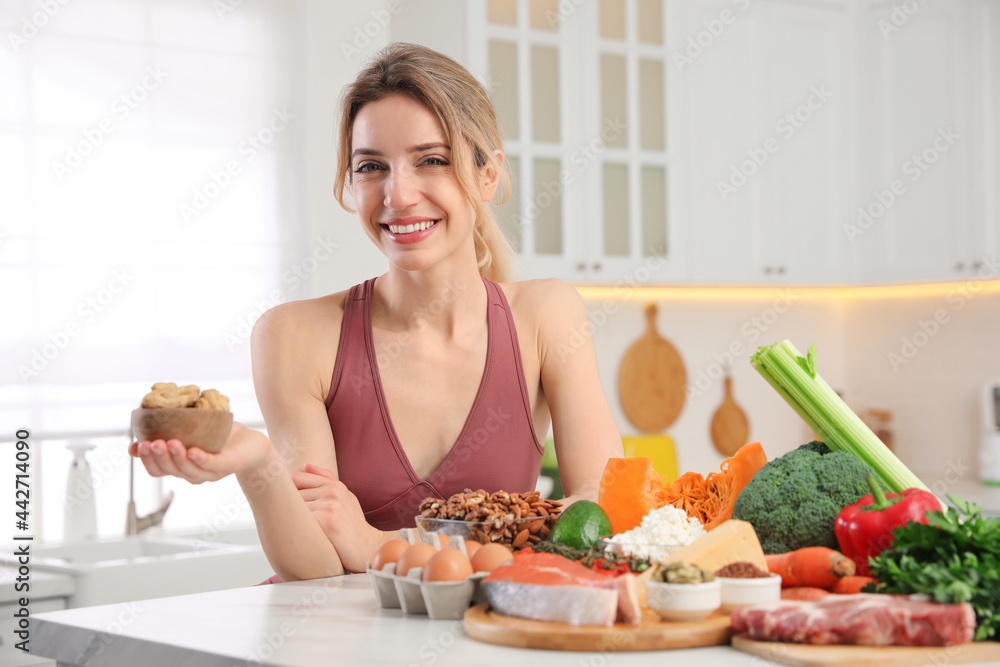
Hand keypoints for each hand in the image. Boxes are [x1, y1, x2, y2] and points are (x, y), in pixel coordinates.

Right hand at [128, 422, 269, 483]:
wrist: (250, 443)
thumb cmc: (218, 436)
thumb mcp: (190, 431)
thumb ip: (169, 431)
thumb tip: (141, 426)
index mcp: (181, 466)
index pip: (157, 469)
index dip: (145, 460)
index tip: (137, 446)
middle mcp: (193, 473)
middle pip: (170, 471)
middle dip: (158, 458)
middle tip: (151, 443)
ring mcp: (211, 472)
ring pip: (189, 471)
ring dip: (176, 458)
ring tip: (169, 442)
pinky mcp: (228, 465)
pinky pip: (212, 465)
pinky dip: (200, 459)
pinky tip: (192, 451)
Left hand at [292, 463, 387, 572]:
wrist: (368, 548)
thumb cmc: (353, 525)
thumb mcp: (345, 498)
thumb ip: (327, 480)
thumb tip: (306, 465)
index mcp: (335, 485)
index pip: (297, 478)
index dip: (287, 491)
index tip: (285, 504)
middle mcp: (333, 492)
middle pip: (292, 494)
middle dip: (288, 508)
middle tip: (292, 522)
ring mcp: (331, 506)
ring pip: (294, 507)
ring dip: (291, 520)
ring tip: (298, 532)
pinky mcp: (327, 522)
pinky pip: (299, 519)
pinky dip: (295, 528)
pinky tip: (300, 537)